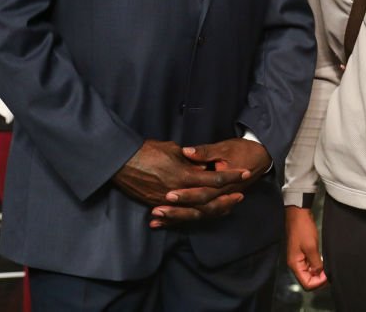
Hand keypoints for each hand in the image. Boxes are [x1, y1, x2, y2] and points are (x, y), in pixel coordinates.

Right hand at [112, 140, 246, 227]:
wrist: (120, 161)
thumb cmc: (147, 150)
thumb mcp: (173, 149)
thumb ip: (191, 160)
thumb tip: (204, 166)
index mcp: (184, 174)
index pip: (214, 178)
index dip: (231, 176)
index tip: (244, 173)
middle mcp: (178, 191)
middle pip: (208, 201)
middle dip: (226, 198)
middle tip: (241, 196)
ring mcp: (167, 201)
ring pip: (195, 211)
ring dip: (213, 209)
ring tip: (226, 206)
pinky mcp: (157, 205)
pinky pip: (178, 215)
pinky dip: (192, 215)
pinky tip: (202, 214)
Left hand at [151, 138, 270, 227]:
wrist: (261, 158)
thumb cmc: (243, 151)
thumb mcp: (225, 148)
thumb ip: (204, 152)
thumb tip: (186, 152)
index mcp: (224, 184)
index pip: (203, 193)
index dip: (186, 195)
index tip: (168, 194)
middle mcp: (221, 197)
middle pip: (198, 209)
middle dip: (177, 211)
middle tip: (157, 210)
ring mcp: (219, 202)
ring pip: (197, 215)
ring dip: (176, 218)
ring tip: (155, 219)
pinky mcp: (215, 202)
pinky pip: (197, 214)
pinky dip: (180, 219)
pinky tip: (163, 223)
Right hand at [286, 206, 327, 289]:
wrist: (298, 214)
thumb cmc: (303, 229)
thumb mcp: (311, 247)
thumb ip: (316, 263)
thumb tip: (320, 274)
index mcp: (295, 264)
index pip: (306, 283)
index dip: (318, 283)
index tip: (328, 276)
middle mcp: (295, 264)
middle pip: (307, 279)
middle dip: (319, 279)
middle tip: (330, 273)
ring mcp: (298, 258)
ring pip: (309, 272)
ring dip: (318, 272)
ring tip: (328, 268)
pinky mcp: (302, 252)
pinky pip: (309, 264)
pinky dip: (317, 265)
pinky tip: (324, 261)